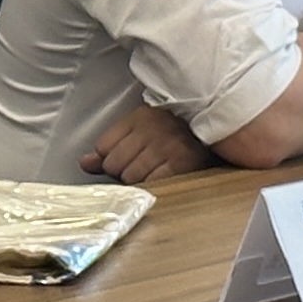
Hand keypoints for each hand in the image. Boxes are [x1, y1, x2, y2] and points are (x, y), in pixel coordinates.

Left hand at [81, 102, 213, 184]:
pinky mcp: (181, 164)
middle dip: (122, 170)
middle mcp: (152, 129)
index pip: (103, 146)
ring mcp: (167, 146)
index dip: (110, 157)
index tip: (126, 156)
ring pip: (130, 177)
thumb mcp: (139, 131)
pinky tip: (162, 176)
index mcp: (139, 117)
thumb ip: (109, 146)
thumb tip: (85, 163)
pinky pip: (151, 184)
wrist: (217, 133)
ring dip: (138, 180)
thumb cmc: (173, 134)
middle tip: (141, 165)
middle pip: (113, 164)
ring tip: (154, 169)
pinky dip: (153, 185)